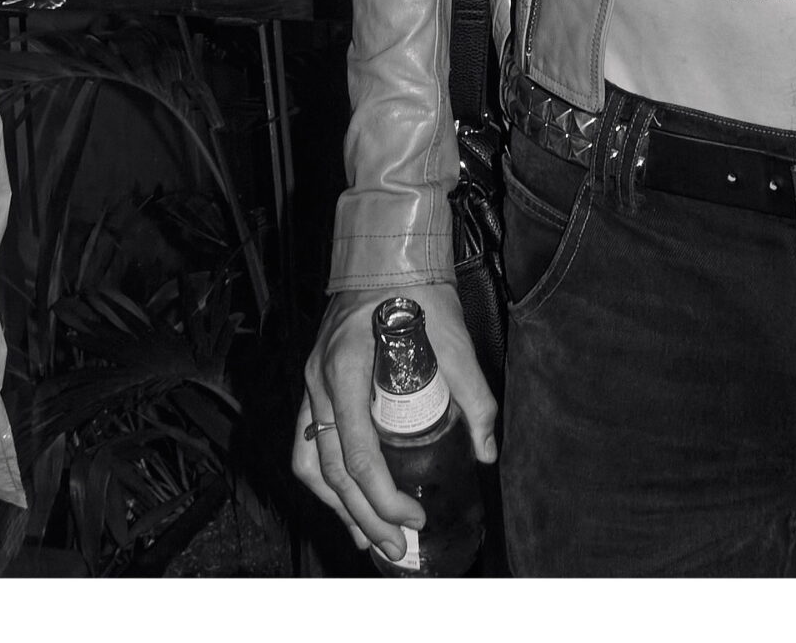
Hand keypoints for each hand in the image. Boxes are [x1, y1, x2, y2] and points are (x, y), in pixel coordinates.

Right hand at [291, 283, 498, 561]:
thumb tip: (485, 450)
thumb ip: (473, 393)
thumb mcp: (453, 336)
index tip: (414, 517)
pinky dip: (328, 478)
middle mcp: (320, 381)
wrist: (385, 246)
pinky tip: (348, 497)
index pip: (357, 455)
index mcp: (347, 369)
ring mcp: (312, 382)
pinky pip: (310, 443)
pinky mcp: (317, 382)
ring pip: (310, 463)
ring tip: (368, 537)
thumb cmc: (416, 286)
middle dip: (362, 517)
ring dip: (338, 505)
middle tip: (394, 549)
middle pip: (330, 471)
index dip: (383, 498)